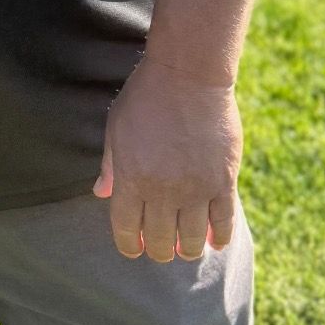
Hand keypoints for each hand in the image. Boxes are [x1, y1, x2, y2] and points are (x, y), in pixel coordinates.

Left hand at [94, 59, 241, 263]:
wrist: (188, 74)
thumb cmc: (146, 96)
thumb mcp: (116, 128)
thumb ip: (109, 165)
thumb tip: (100, 194)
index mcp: (131, 178)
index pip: (126, 230)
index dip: (130, 246)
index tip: (135, 248)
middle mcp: (162, 190)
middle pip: (160, 241)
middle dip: (158, 250)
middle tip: (162, 247)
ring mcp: (195, 188)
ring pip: (191, 240)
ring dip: (187, 250)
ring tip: (187, 247)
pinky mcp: (224, 181)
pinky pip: (224, 223)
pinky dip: (219, 238)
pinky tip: (214, 241)